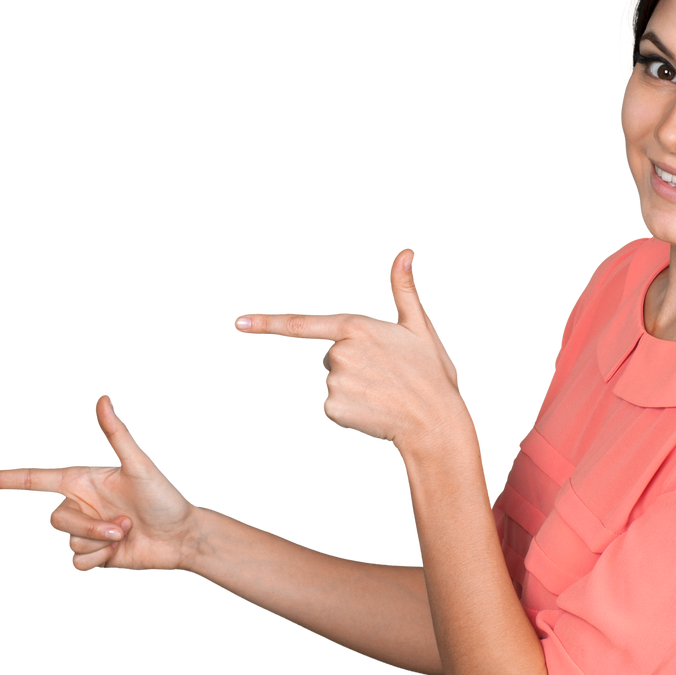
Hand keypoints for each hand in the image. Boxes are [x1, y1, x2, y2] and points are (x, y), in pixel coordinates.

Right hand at [0, 393, 197, 573]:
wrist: (183, 537)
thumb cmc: (166, 497)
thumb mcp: (141, 465)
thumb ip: (117, 434)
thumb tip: (103, 397)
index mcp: (83, 481)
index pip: (34, 479)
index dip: (3, 479)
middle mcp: (80, 504)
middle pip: (55, 520)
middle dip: (87, 526)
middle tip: (123, 525)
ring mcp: (85, 531)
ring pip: (68, 542)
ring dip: (99, 542)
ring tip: (127, 533)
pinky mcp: (93, 555)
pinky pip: (77, 563)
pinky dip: (99, 559)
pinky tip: (119, 551)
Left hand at [232, 247, 466, 455]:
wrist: (436, 423)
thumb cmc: (431, 374)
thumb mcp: (420, 327)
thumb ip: (404, 288)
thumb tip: (406, 251)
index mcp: (356, 327)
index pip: (303, 323)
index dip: (267, 322)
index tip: (238, 322)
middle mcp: (340, 353)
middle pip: (329, 354)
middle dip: (352, 362)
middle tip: (388, 373)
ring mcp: (334, 383)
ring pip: (332, 379)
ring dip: (353, 385)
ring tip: (384, 392)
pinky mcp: (332, 409)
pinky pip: (332, 405)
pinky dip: (350, 408)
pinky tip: (374, 409)